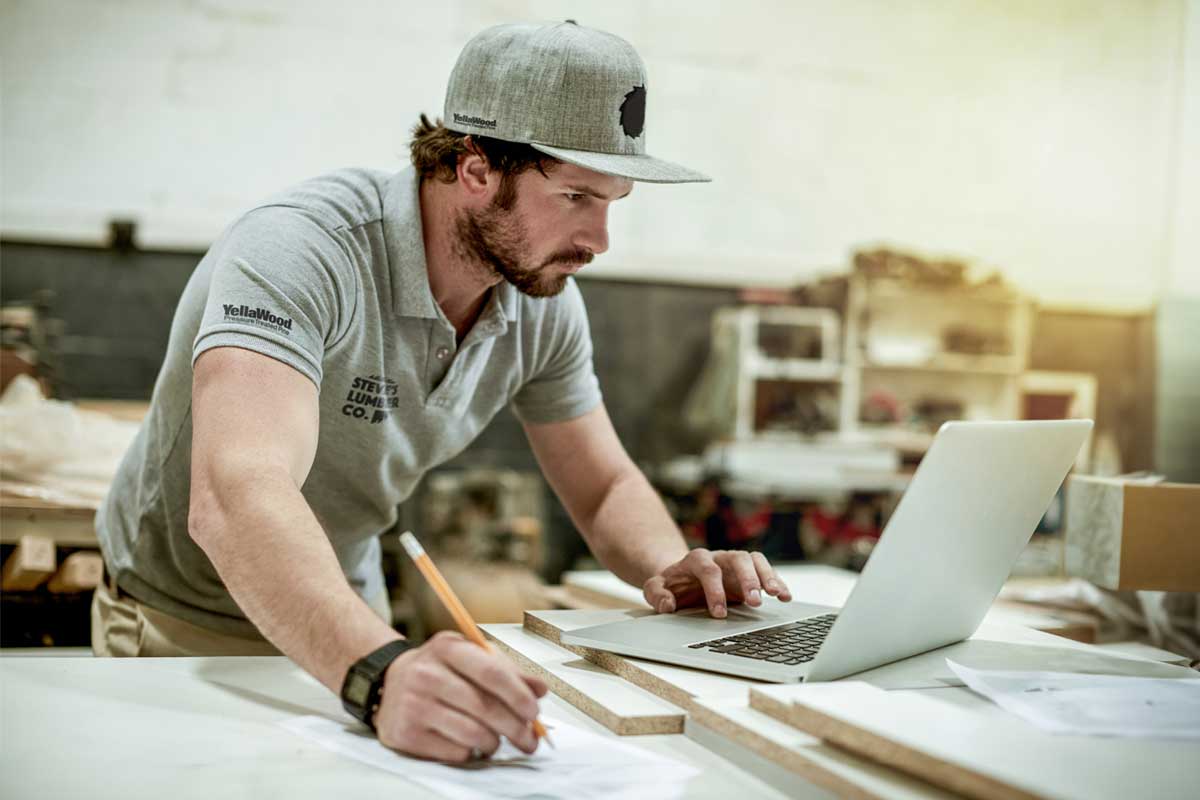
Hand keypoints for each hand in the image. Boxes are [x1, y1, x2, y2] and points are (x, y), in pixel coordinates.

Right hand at [372, 631, 547, 761]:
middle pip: (484, 707)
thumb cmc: (440, 669)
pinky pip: (454, 751)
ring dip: (495, 742)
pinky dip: (471, 751)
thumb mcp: (470, 657)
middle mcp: (426, 674)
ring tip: (498, 741)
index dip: (518, 694)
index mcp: (447, 647)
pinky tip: (472, 744)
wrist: (388, 682)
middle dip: (515, 727)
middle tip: (530, 739)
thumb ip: (507, 671)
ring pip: (472, 733)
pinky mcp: (406, 734)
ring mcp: (413, 705)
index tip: (534, 711)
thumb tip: (541, 690)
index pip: (491, 672)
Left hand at [642, 548, 792, 617]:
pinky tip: (785, 597)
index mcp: (696, 559)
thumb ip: (656, 594)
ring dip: (767, 576)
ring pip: (755, 560)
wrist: (683, 578)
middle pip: (737, 558)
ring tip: (777, 595)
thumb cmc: (672, 585)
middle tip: (754, 602)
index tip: (719, 613)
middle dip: (747, 579)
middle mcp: (719, 557)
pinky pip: (766, 571)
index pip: (708, 569)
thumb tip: (667, 605)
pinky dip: (777, 582)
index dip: (714, 590)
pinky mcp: (748, 573)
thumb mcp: (656, 588)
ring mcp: (735, 564)